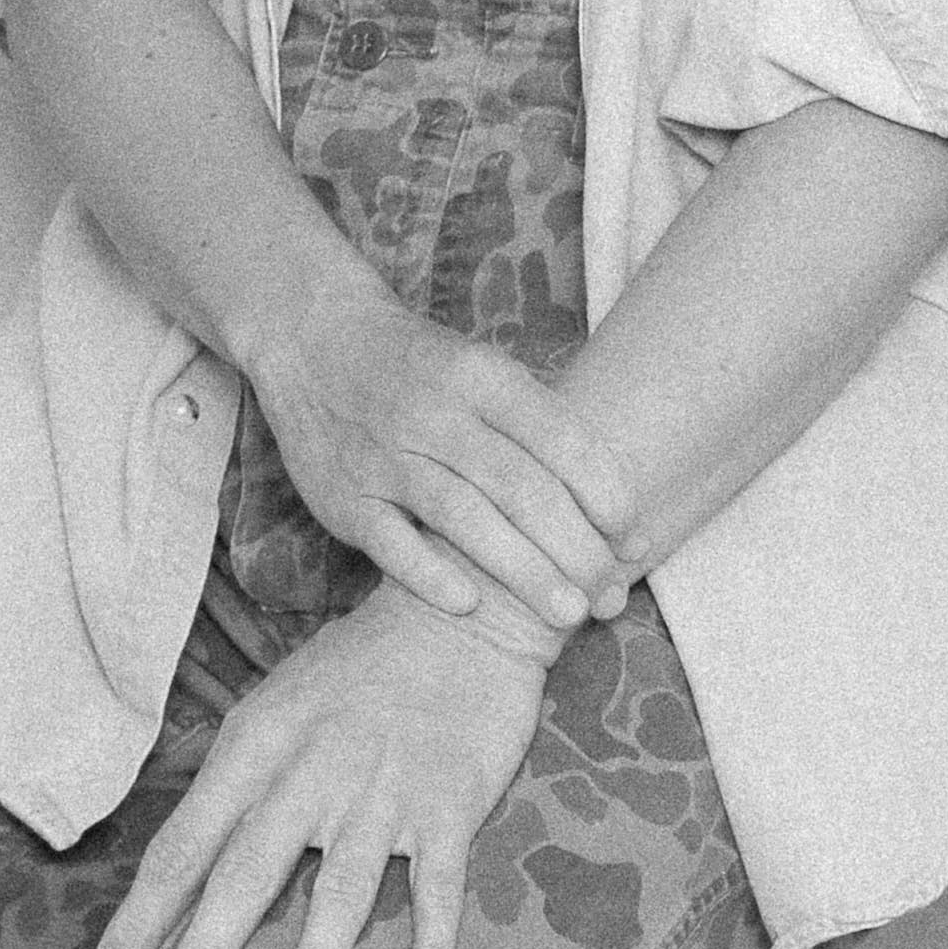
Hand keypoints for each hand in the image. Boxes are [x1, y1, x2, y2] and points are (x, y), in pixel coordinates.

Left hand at [88, 584, 558, 948]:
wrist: (460, 613)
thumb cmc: (357, 671)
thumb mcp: (279, 706)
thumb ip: (237, 781)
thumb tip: (183, 868)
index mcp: (259, 744)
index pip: (187, 841)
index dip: (143, 915)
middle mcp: (313, 768)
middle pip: (250, 868)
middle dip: (209, 946)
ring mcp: (384, 788)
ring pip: (343, 886)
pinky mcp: (451, 802)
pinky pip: (439, 887)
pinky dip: (431, 948)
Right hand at [253, 270, 636, 636]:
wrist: (314, 335)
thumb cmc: (421, 366)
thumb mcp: (481, 366)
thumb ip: (537, 424)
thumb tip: (615, 506)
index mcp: (480, 375)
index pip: (555, 436)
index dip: (602, 490)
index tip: (633, 537)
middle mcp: (435, 412)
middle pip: (519, 487)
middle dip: (574, 547)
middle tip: (609, 596)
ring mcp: (385, 455)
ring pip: (462, 519)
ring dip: (521, 571)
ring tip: (568, 614)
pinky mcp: (344, 496)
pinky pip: (390, 542)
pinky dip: (430, 574)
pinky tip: (469, 606)